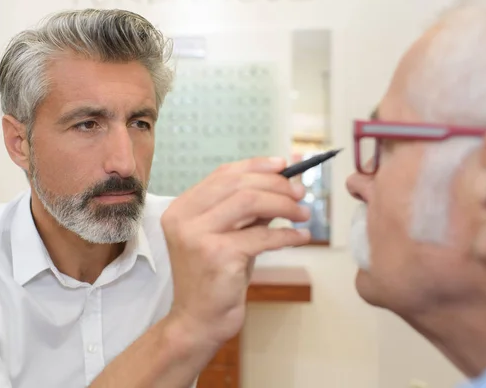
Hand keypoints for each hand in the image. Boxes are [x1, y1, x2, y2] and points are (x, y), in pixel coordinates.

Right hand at [161, 157, 310, 347]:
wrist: (198, 320)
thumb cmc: (216, 277)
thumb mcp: (229, 236)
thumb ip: (249, 210)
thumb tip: (285, 181)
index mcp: (182, 208)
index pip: (223, 174)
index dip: (257, 165)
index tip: (285, 165)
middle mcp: (184, 218)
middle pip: (238, 183)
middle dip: (276, 184)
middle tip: (300, 192)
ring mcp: (197, 235)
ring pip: (250, 201)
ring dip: (284, 205)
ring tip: (303, 213)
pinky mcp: (217, 255)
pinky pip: (262, 235)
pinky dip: (287, 234)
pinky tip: (300, 237)